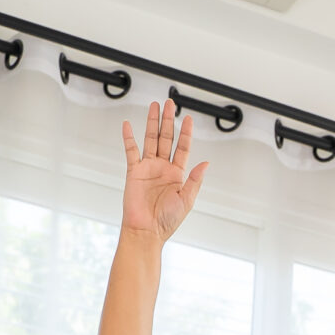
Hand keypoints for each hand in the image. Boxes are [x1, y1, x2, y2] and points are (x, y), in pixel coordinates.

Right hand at [119, 101, 206, 239]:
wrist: (146, 231)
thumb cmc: (167, 220)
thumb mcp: (187, 199)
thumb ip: (195, 180)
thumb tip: (206, 163)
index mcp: (177, 174)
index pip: (183, 147)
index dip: (186, 133)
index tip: (188, 119)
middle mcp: (163, 168)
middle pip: (166, 138)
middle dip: (168, 120)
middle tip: (170, 103)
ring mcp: (148, 168)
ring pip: (150, 139)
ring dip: (152, 123)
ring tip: (155, 106)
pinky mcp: (134, 171)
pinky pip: (131, 151)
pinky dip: (129, 138)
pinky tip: (128, 125)